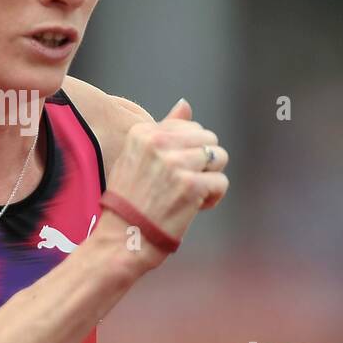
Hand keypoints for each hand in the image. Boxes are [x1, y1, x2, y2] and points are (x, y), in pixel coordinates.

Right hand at [99, 98, 228, 267]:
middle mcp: (158, 143)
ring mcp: (175, 164)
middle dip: (202, 162)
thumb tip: (185, 104)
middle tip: (183, 184)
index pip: (188, 127)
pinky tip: (194, 207)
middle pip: (208, 139)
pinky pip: (221, 182)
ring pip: (219, 158)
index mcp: (143, 132)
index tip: (171, 172)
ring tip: (190, 194)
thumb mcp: (138, 157)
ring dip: (209, 178)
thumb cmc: (130, 201)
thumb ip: (164, 129)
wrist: (122, 239)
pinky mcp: (190, 185)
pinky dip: (213, 197)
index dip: (186, 152)